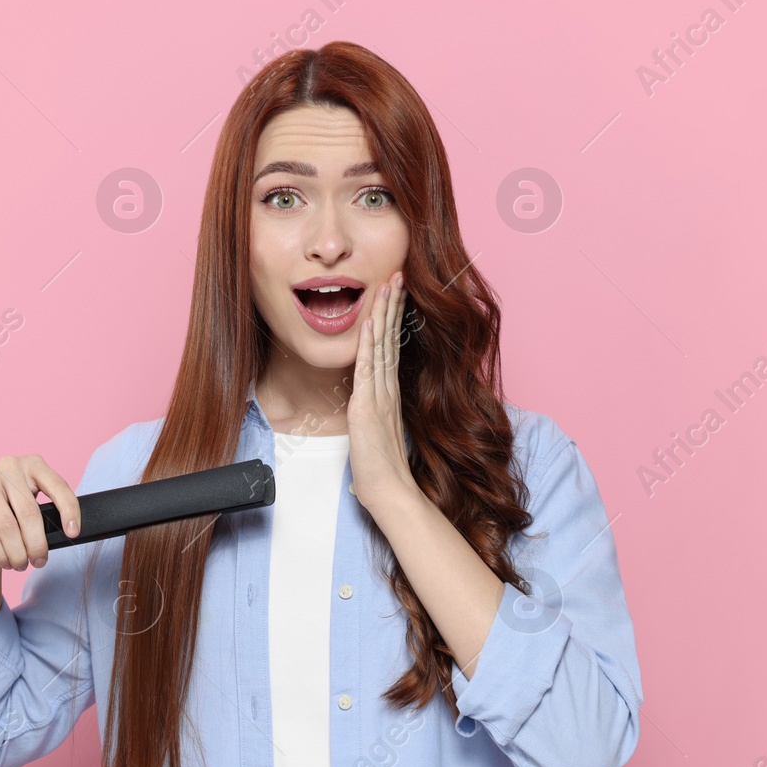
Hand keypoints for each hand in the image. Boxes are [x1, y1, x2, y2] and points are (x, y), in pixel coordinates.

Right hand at [0, 454, 79, 570]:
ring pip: (7, 525)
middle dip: (37, 543)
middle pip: (29, 512)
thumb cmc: (9, 510)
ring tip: (20, 565)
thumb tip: (69, 534)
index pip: (57, 485)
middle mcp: (7, 466)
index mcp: (32, 464)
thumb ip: (47, 511)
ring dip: (16, 552)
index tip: (73, 533)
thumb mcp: (31, 503)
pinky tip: (3, 561)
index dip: (69, 510)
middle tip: (39, 561)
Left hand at [348, 270, 418, 508]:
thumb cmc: (382, 469)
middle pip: (391, 338)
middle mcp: (386, 389)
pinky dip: (370, 343)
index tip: (395, 295)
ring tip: (388, 284)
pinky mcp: (368, 406)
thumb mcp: (375, 433)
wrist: (389, 490)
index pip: (391, 347)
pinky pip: (369, 368)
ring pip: (382, 346)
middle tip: (398, 275)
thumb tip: (368, 408)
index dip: (392, 319)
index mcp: (388, 393)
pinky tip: (371, 322)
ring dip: (383, 313)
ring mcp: (378, 395)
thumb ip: (374, 415)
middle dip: (393, 305)